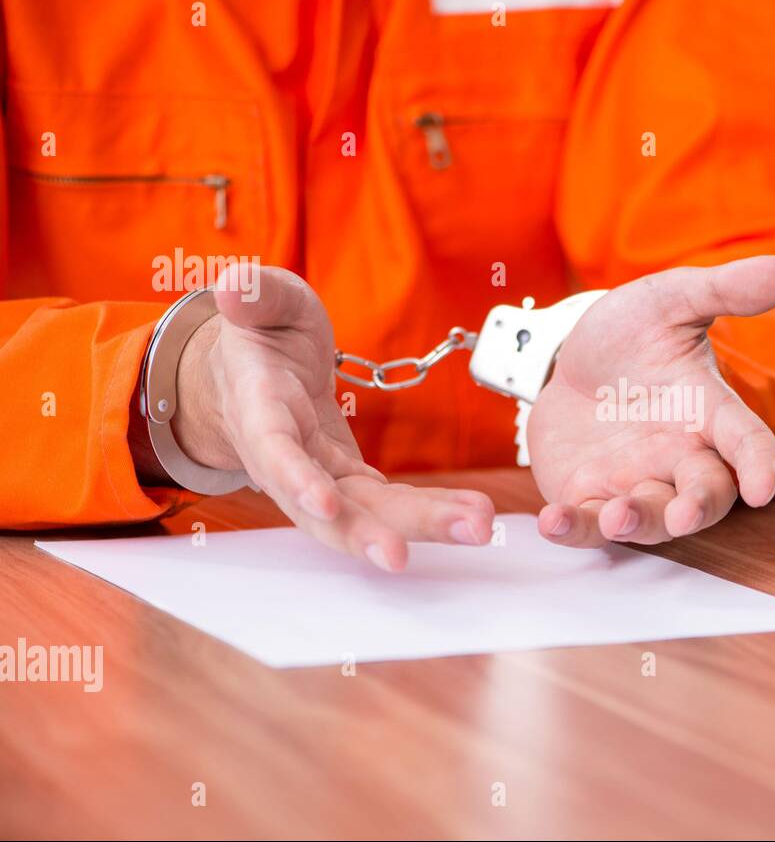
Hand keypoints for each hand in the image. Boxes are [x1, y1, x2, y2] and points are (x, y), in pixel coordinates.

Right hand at [165, 265, 494, 570]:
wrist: (254, 373)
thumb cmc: (262, 334)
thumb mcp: (263, 303)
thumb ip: (255, 294)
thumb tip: (233, 285)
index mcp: (259, 408)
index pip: (273, 450)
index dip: (296, 478)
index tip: (325, 503)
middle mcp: (286, 458)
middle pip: (322, 506)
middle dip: (363, 532)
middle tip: (403, 555)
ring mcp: (320, 476)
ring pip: (364, 514)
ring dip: (417, 527)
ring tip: (475, 529)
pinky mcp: (350, 481)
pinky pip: (390, 504)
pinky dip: (430, 512)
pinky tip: (474, 515)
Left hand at [528, 256, 774, 546]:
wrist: (568, 358)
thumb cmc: (632, 336)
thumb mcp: (671, 301)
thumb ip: (724, 290)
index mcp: (708, 412)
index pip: (747, 442)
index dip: (759, 466)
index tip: (763, 488)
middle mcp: (679, 456)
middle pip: (704, 495)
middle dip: (697, 508)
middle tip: (684, 515)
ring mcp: (635, 482)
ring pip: (649, 518)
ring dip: (636, 523)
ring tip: (617, 517)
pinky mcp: (588, 497)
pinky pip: (586, 523)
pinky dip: (573, 530)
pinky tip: (553, 523)